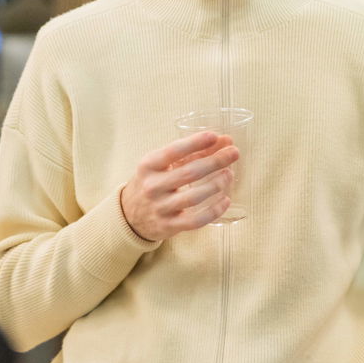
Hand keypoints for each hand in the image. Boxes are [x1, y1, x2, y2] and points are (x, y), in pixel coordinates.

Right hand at [118, 132, 238, 242]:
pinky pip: (195, 221)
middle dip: (215, 161)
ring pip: (194, 197)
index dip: (194, 143)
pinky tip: (225, 200)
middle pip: (189, 173)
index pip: (173, 151)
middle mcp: (152, 186)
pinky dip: (213, 211)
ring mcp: (160, 208)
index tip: (214, 136)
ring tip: (230, 174)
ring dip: (216, 184)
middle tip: (234, 153)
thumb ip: (190, 153)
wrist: (129, 216)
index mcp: (148, 166)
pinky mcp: (169, 226)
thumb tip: (223, 141)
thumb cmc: (151, 183)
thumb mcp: (161, 165)